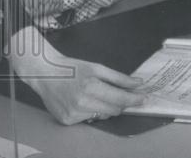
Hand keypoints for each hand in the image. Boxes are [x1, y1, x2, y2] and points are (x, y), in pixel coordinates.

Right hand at [10, 27, 145, 124]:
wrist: (45, 74)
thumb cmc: (73, 68)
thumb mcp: (97, 68)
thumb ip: (119, 78)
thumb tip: (138, 83)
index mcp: (91, 87)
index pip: (120, 98)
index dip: (134, 99)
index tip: (145, 98)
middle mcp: (81, 103)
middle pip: (114, 110)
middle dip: (123, 103)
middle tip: (127, 96)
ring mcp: (73, 114)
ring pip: (101, 115)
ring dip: (106, 107)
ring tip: (97, 95)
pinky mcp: (66, 121)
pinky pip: (88, 119)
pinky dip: (91, 111)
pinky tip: (84, 101)